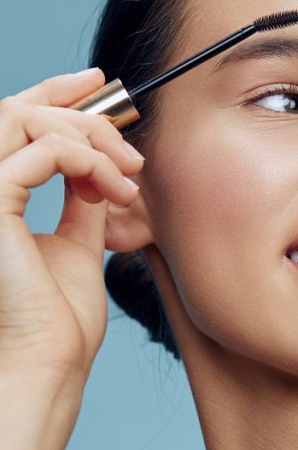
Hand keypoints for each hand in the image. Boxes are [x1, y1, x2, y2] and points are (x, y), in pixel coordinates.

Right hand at [0, 69, 142, 383]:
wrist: (54, 363)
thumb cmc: (61, 321)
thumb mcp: (79, 244)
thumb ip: (82, 200)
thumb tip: (98, 166)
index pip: (16, 125)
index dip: (56, 95)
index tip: (103, 86)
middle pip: (17, 111)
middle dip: (80, 110)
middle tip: (129, 144)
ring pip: (24, 120)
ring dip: (89, 137)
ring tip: (128, 175)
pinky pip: (39, 153)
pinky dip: (85, 160)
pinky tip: (114, 189)